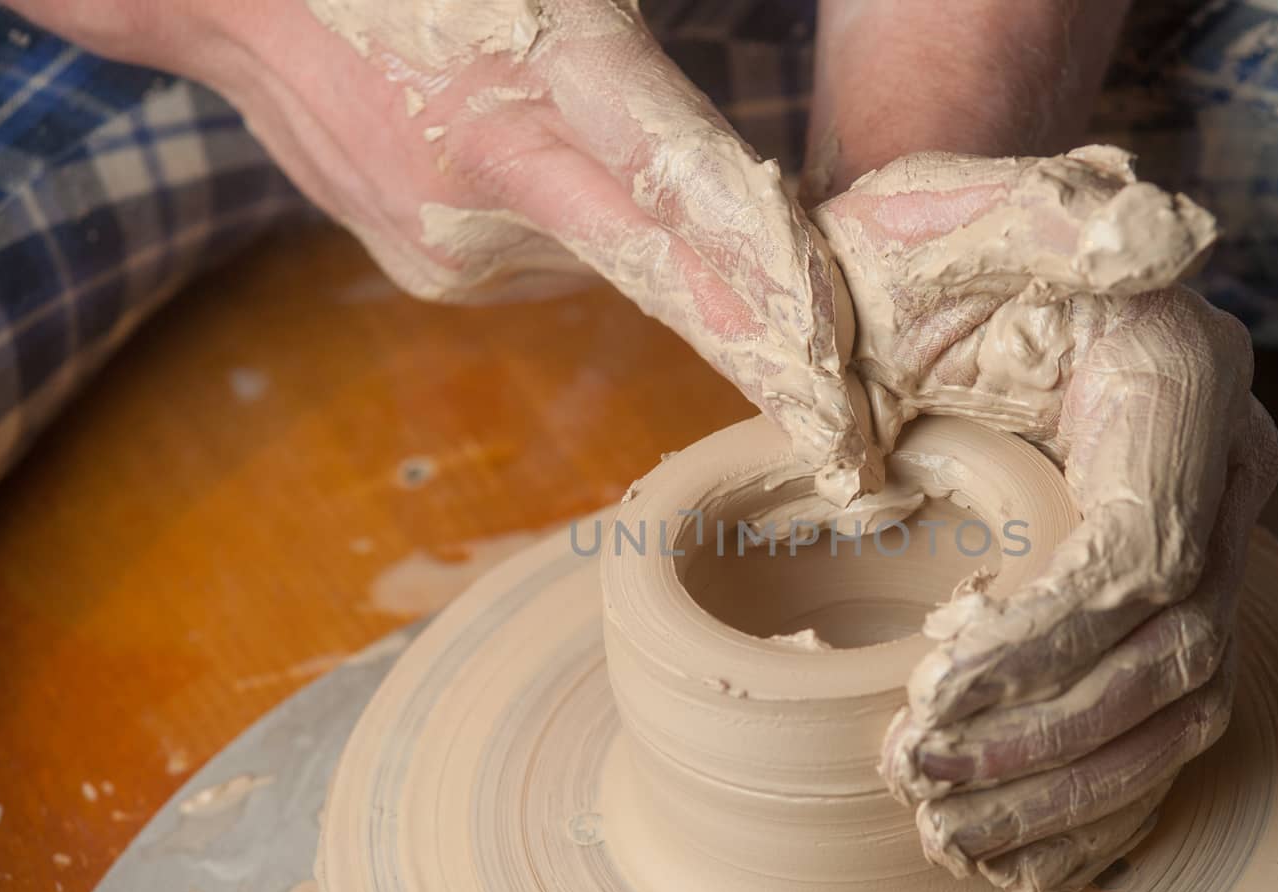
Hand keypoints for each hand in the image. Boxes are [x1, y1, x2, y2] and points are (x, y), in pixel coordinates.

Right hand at [18, 0, 877, 501]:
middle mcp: (494, 188)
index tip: (834, 373)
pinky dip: (563, 220)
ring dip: (627, 220)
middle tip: (850, 429)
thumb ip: (627, 76)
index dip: (763, 282)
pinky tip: (506, 153)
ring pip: (608, 256)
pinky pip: (545, 253)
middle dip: (762, 348)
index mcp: (531, 86)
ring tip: (541, 120)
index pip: (683, 198)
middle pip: (668, 271)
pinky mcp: (428, 270)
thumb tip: (730, 180)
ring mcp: (452, 243)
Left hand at [813, 148, 1277, 891]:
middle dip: (1044, 732)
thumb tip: (1167, 239)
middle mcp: (1218, 470)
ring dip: (1065, 787)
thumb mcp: (958, 217)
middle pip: (1174, 649)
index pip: (1146, 547)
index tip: (931, 680)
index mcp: (1180, 381)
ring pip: (1178, 704)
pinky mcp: (1166, 591)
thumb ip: (1052, 221)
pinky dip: (1094, 800)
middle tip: (915, 773)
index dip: (1048, 637)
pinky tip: (1009, 849)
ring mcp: (1203, 537)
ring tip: (945, 829)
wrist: (931, 277)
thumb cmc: (923, 249)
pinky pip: (1162, 722)